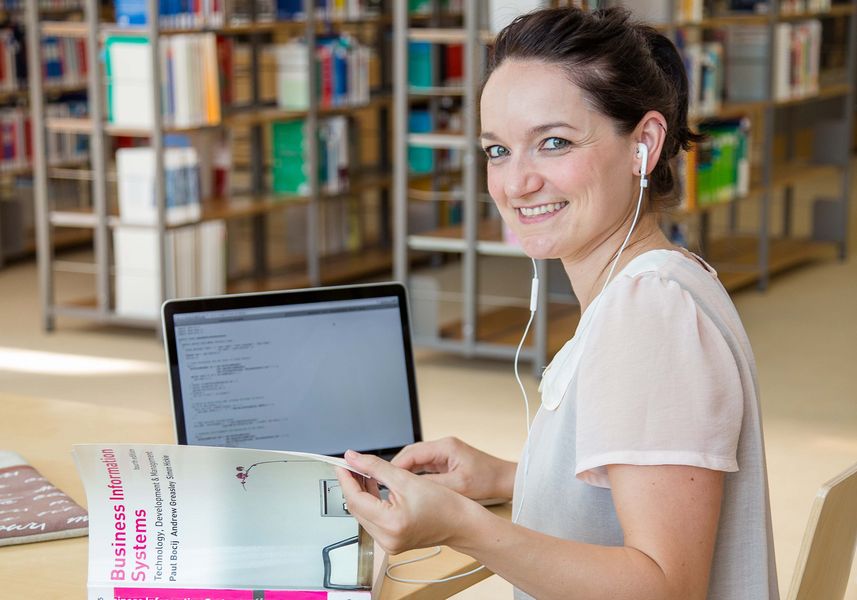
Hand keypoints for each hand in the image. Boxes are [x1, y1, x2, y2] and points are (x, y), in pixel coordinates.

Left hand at [335, 450, 477, 554]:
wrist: (461, 523)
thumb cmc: (444, 504)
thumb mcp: (407, 478)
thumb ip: (376, 467)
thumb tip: (353, 458)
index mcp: (391, 524)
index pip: (355, 499)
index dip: (346, 478)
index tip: (342, 463)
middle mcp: (386, 539)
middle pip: (356, 507)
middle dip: (352, 484)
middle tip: (352, 464)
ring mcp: (388, 544)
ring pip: (363, 514)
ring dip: (360, 493)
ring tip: (363, 472)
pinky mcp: (391, 543)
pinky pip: (373, 520)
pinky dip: (370, 503)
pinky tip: (373, 487)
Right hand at [392, 437, 516, 501]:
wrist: (504, 480)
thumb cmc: (487, 480)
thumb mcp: (459, 486)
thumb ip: (434, 485)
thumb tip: (410, 488)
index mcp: (445, 447)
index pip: (411, 453)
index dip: (394, 466)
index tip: (382, 479)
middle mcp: (442, 446)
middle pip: (410, 455)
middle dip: (395, 469)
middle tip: (382, 484)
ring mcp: (443, 453)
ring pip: (415, 461)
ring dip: (403, 473)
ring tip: (391, 488)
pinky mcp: (445, 461)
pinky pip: (423, 467)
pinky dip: (413, 476)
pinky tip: (407, 488)